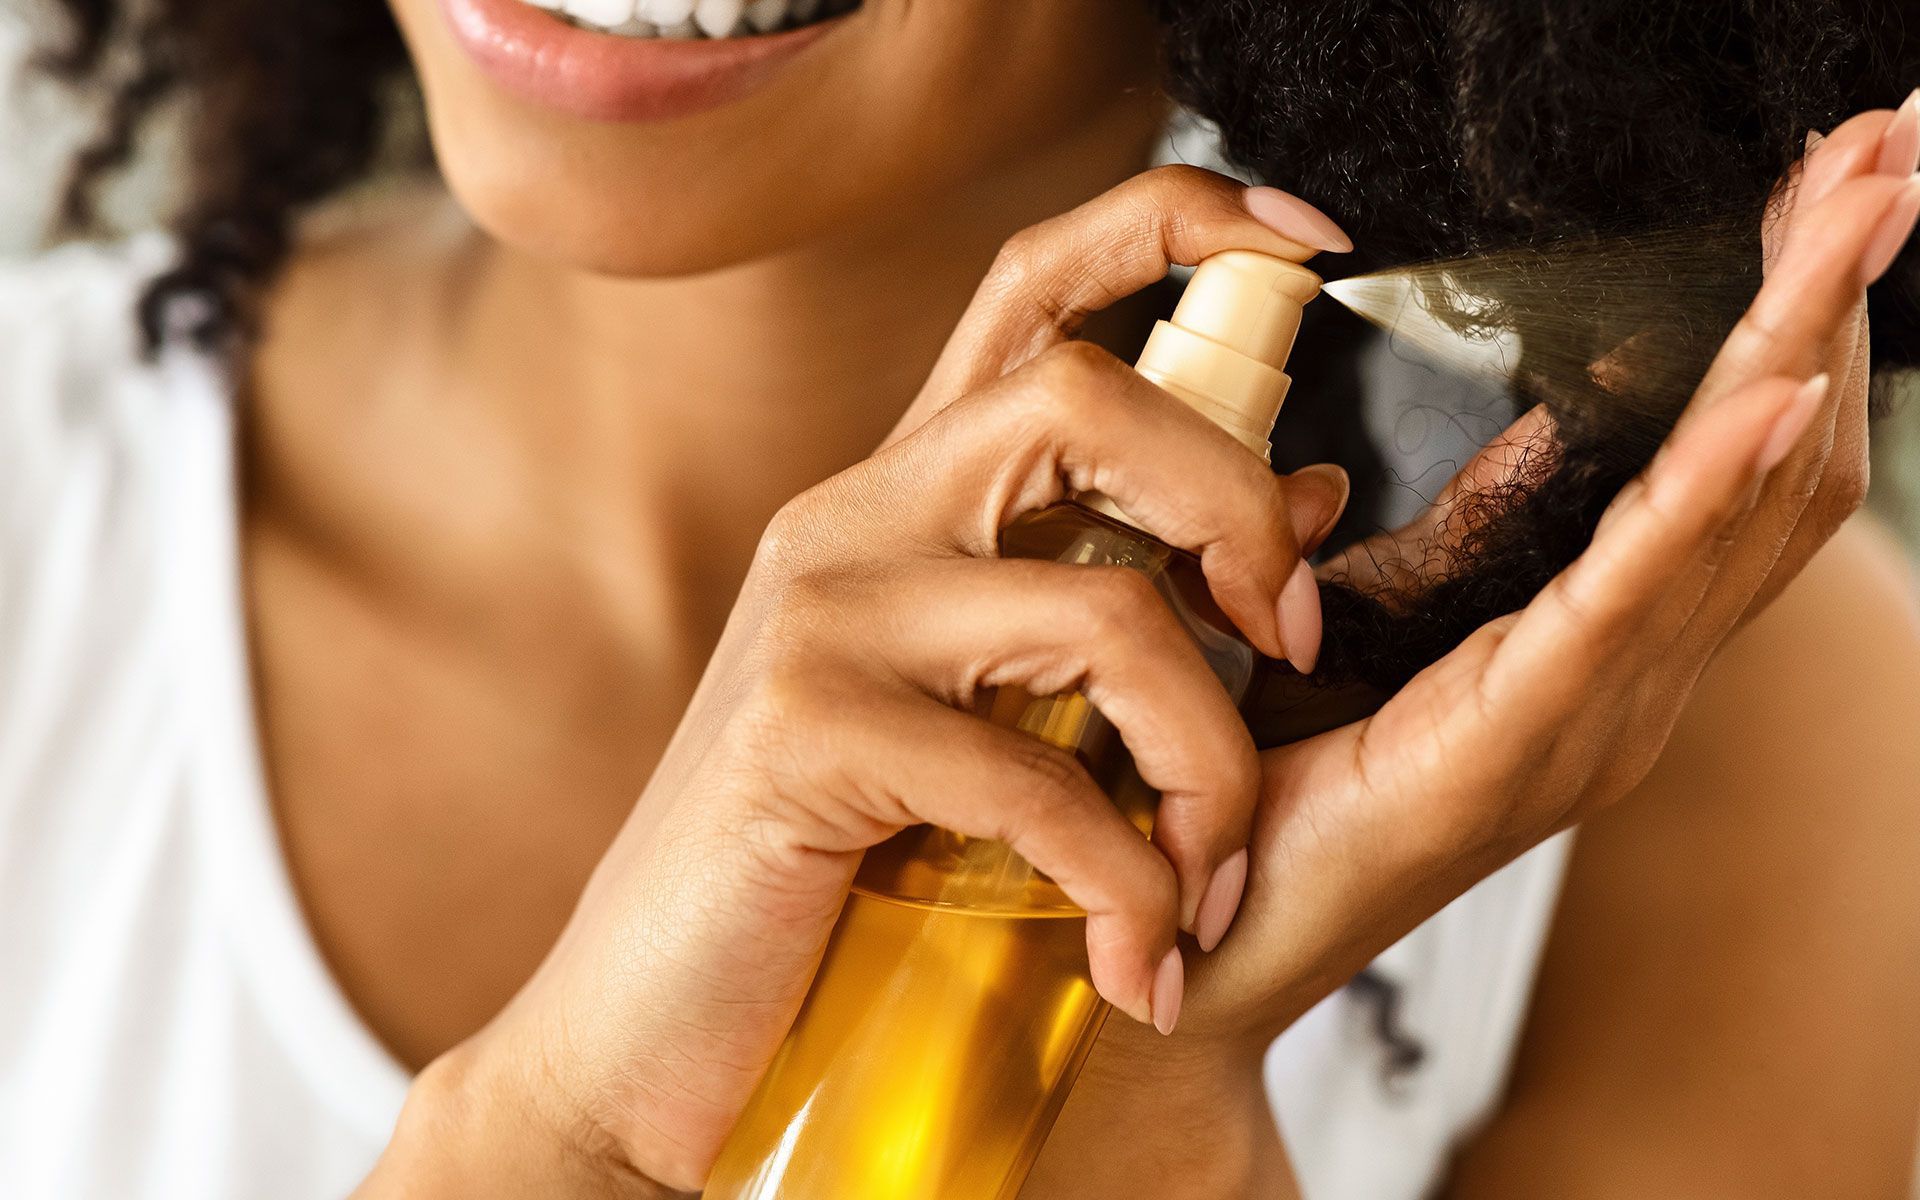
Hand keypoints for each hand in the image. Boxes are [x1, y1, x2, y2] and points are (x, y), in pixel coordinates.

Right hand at [358, 167, 1355, 1195]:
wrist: (644, 1021)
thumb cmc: (834, 867)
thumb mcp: (991, 711)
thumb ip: (1127, 595)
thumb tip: (1308, 493)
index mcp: (905, 497)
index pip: (1035, 282)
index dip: (1179, 223)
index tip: (1314, 248)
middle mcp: (854, 520)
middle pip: (1085, 395)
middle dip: (1236, 510)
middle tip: (1287, 639)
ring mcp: (818, 616)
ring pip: (1100, 607)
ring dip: (1207, 760)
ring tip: (1209, 876)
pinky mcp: (799, 736)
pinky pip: (1035, 779)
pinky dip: (1126, 879)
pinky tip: (1134, 953)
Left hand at [1123, 105, 1916, 1067]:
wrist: (1193, 944)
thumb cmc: (1258, 792)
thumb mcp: (1319, 643)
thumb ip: (1364, 565)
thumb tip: (1331, 473)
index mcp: (1593, 646)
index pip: (1725, 460)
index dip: (1785, 324)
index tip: (1825, 190)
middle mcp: (1629, 679)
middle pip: (1769, 460)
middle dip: (1829, 297)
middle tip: (1891, 144)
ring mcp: (1595, 719)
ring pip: (1733, 506)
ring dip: (1801, 345)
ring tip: (1863, 204)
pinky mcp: (1517, 745)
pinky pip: (1630, 600)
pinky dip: (1704, 494)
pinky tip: (1772, 394)